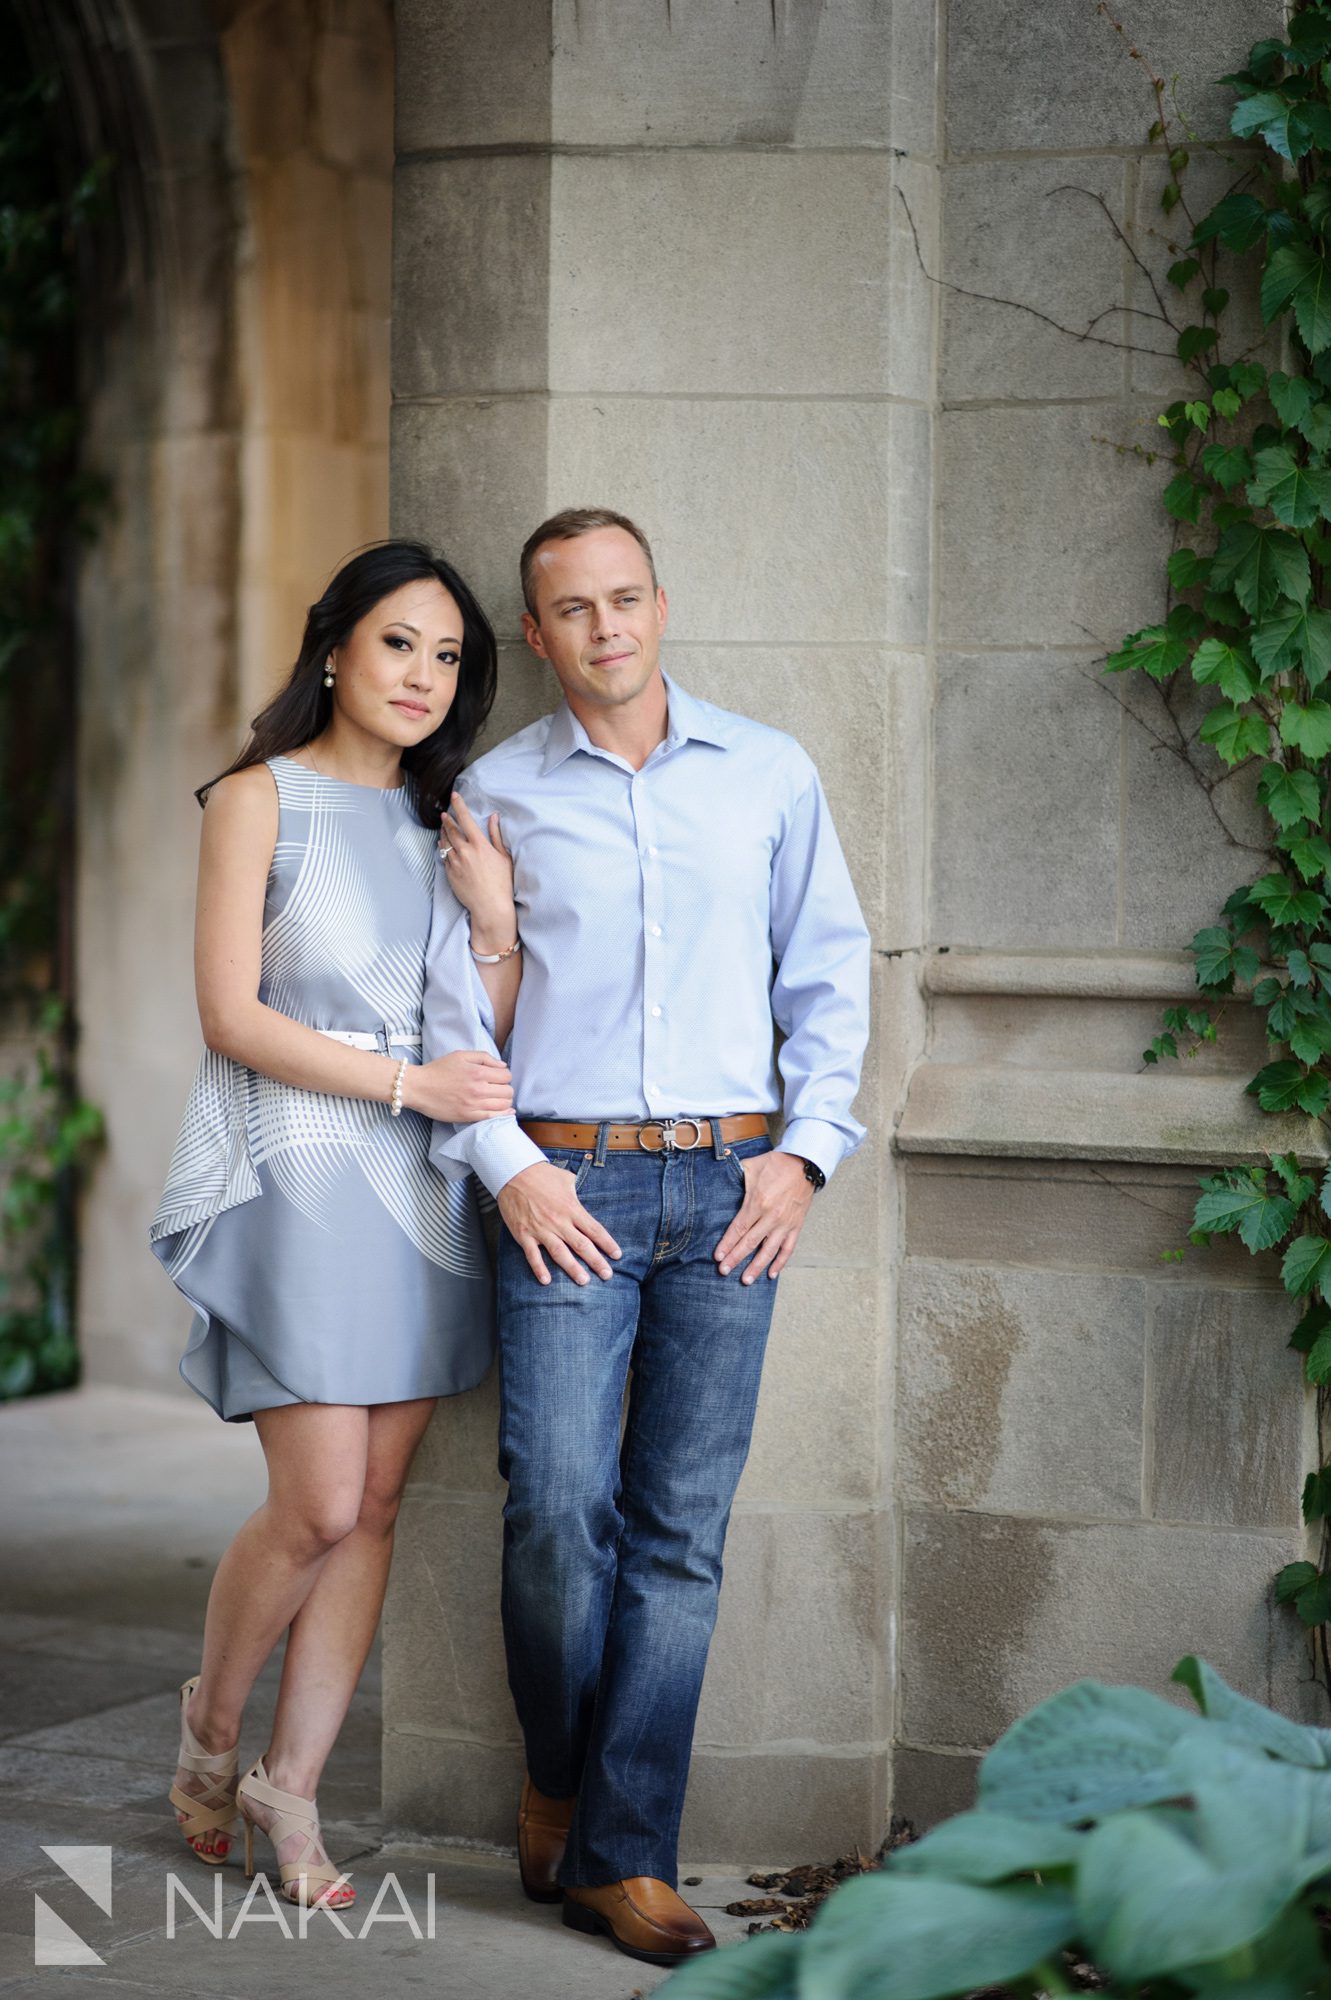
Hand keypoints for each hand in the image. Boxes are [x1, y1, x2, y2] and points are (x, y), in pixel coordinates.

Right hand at [402, 1050, 512, 1121]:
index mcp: (478, 1072)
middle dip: (506, 1089)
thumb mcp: (461, 1055)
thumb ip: (484, 1057)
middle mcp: (479, 1089)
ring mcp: (474, 1104)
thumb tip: (502, 1066)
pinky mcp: (468, 1116)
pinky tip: (504, 1112)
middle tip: (498, 1089)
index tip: (498, 1078)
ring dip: (505, 1101)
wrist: (418, 1087)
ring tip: (498, 1099)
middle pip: (508, 1091)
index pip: (506, 1076)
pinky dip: (502, 1114)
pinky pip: (493, 1117)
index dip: (504, 1076)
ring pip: (503, 1105)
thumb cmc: (438, 1070)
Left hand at [440, 794, 514, 946]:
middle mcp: (465, 852)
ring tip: (444, 827)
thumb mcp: (504, 857)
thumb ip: (496, 835)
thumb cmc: (502, 882)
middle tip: (446, 813)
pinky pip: (443, 856)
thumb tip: (494, 817)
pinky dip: (443, 848)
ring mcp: (455, 863)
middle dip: (448, 819)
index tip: (454, 796)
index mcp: (479, 845)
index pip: (466, 819)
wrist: (490, 907)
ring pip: (444, 842)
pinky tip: (444, 846)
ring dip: (443, 832)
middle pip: (451, 829)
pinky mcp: (449, 874)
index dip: (459, 805)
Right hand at [497, 1162, 621, 1286]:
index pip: (594, 1230)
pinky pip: (533, 1255)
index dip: (607, 1244)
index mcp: (571, 1208)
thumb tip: (584, 1193)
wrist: (513, 1172)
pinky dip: (539, 1268)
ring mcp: (541, 1229)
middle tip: (607, 1275)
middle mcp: (559, 1221)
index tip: (617, 1255)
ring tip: (584, 1281)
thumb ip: (576, 1190)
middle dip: (596, 1262)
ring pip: (560, 1253)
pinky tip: (546, 1281)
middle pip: (582, 1245)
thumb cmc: (541, 1174)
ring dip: (573, 1269)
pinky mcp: (524, 1234)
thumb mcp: (566, 1178)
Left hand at [714, 1150, 812, 1283]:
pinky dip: (780, 1262)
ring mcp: (784, 1224)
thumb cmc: (776, 1164)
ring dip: (756, 1266)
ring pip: (768, 1251)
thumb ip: (735, 1174)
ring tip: (746, 1280)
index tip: (718, 1256)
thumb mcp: (752, 1166)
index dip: (727, 1244)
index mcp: (757, 1203)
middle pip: (749, 1243)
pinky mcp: (796, 1226)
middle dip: (735, 1258)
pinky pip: (788, 1248)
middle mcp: (771, 1217)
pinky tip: (772, 1274)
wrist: (805, 1164)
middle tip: (724, 1271)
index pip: (738, 1229)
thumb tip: (719, 1173)